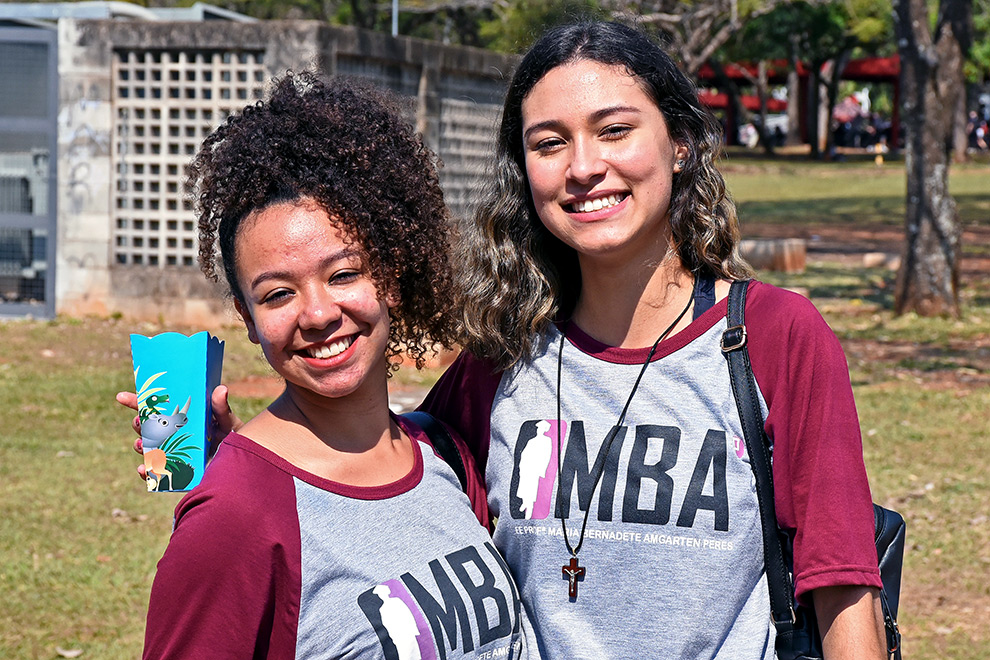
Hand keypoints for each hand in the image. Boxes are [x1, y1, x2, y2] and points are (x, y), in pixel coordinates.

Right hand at [116, 385, 242, 479]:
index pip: (155, 408)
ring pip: (148, 449)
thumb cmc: (234, 439)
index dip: (137, 402)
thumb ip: (222, 408)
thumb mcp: (228, 422)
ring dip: (140, 445)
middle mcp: (173, 435)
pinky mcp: (176, 473)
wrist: (243, 463)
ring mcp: (172, 454)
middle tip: (139, 423)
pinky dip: (146, 473)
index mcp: (181, 418)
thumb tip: (221, 389)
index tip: (121, 397)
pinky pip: (156, 475)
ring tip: (142, 443)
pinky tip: (142, 469)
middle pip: (147, 427)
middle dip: (138, 425)